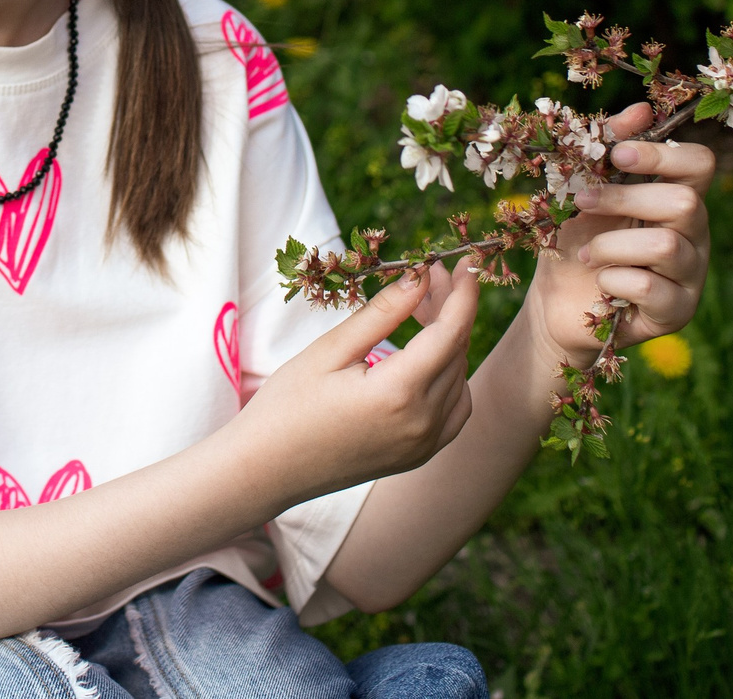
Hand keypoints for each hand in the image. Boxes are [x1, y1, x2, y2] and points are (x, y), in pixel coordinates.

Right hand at [230, 262, 480, 503]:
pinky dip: (452, 378)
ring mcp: (423, 446)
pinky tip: (428, 358)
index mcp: (399, 394)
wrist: (266, 470)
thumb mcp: (329, 350)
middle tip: (427, 275)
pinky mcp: (417, 456)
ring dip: (450, 342)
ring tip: (422, 309)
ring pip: (459, 379)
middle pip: (456, 352)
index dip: (463, 294)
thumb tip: (419, 278)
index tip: (466, 262)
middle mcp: (422, 424)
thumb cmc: (287, 406)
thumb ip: (381, 314)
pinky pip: (454, 410)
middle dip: (450, 309)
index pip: (450, 333)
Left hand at [525, 103, 712, 365]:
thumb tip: (641, 109)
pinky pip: (651, 286)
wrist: (555, 303)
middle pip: (685, 203)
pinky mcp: (678, 311)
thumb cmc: (574, 238)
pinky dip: (613, 279)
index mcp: (677, 197)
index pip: (700, 164)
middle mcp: (695, 234)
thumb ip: (607, 147)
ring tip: (586, 254)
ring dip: (610, 244)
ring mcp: (691, 274)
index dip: (662, 155)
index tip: (616, 157)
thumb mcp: (583, 189)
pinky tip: (602, 285)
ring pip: (667, 245)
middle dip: (622, 199)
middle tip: (581, 203)